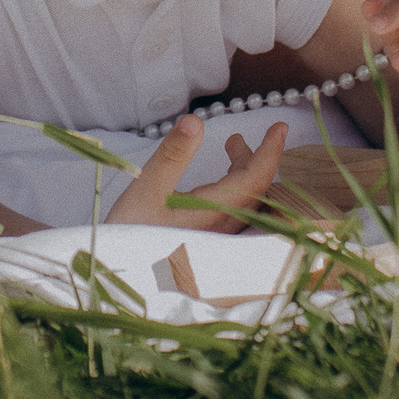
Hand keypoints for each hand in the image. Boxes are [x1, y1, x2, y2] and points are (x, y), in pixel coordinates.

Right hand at [106, 114, 288, 231]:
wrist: (119, 276)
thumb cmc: (130, 235)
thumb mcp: (146, 188)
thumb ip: (173, 154)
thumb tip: (195, 121)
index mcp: (215, 212)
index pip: (256, 177)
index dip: (270, 150)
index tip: (280, 128)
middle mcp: (224, 229)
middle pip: (255, 189)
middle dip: (254, 158)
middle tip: (238, 137)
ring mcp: (219, 241)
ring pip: (246, 203)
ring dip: (243, 173)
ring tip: (231, 149)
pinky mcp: (209, 247)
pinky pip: (236, 215)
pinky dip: (235, 190)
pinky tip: (217, 184)